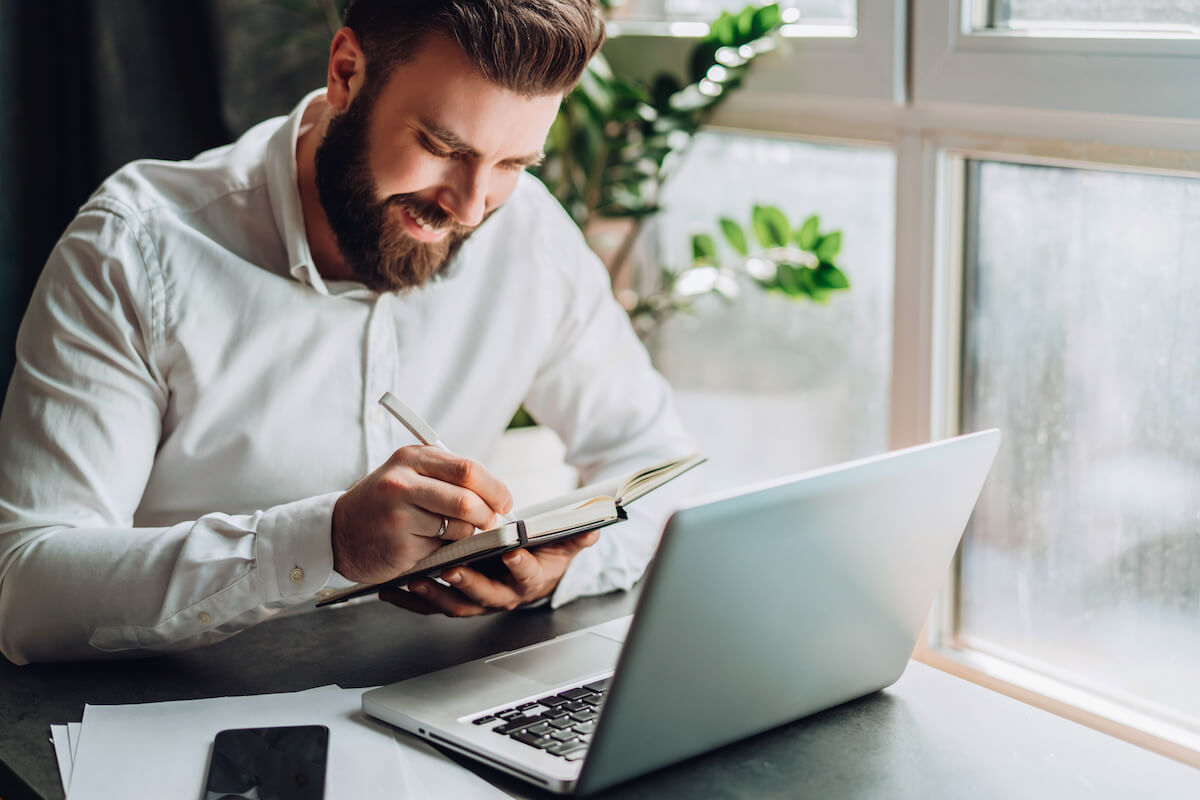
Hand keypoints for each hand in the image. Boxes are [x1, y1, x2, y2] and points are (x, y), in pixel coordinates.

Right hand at [331, 446, 512, 583]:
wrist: (340, 532)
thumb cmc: (385, 502)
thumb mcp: (410, 474)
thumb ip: (449, 476)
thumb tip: (497, 494)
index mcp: (411, 458)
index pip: (468, 470)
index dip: (495, 488)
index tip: (505, 501)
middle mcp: (402, 482)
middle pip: (467, 500)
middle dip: (489, 515)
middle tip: (492, 522)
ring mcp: (398, 515)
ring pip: (459, 527)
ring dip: (469, 535)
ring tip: (457, 534)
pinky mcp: (399, 545)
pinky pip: (443, 549)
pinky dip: (448, 550)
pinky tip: (433, 546)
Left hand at [379, 529, 599, 615]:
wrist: (528, 572)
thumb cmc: (542, 555)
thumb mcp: (564, 545)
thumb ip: (577, 534)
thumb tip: (593, 525)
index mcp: (529, 580)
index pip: (527, 575)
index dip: (521, 566)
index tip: (513, 552)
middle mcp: (502, 595)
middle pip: (485, 594)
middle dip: (468, 582)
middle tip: (451, 569)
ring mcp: (477, 599)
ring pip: (455, 603)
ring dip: (433, 594)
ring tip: (414, 580)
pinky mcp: (454, 600)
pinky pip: (430, 605)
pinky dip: (409, 600)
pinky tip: (391, 589)